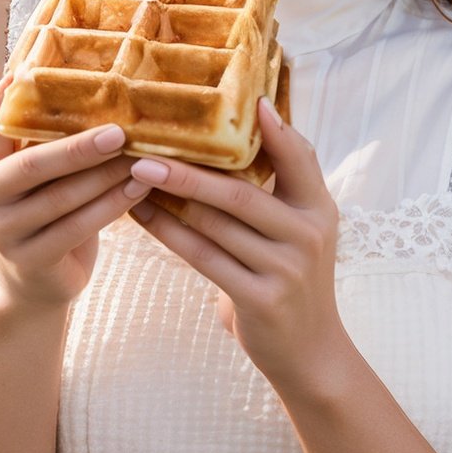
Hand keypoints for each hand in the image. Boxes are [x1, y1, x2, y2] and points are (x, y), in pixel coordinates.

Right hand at [0, 72, 153, 310]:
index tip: (29, 70)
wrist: (32, 278)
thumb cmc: (42, 205)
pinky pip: (77, 228)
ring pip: (60, 197)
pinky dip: (111, 206)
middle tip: (120, 131)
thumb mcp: (31, 168)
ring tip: (141, 158)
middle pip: (32, 164)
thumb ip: (39, 131)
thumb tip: (71, 73)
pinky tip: (138, 188)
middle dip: (79, 147)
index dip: (6, 98)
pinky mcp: (32, 259)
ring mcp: (4, 231)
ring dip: (105, 176)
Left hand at [125, 97, 345, 392]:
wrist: (310, 352)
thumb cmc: (293, 275)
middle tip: (144, 151)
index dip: (276, 130)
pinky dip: (168, 234)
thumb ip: (285, 184)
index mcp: (318, 208)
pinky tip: (142, 216)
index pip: (300, 158)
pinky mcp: (261, 298)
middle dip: (187, 169)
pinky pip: (203, 257)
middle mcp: (307, 234)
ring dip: (169, 199)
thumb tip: (255, 121)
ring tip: (133, 177)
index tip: (250, 100)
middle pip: (239, 192)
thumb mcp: (303, 227)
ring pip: (214, 224)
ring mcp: (286, 268)